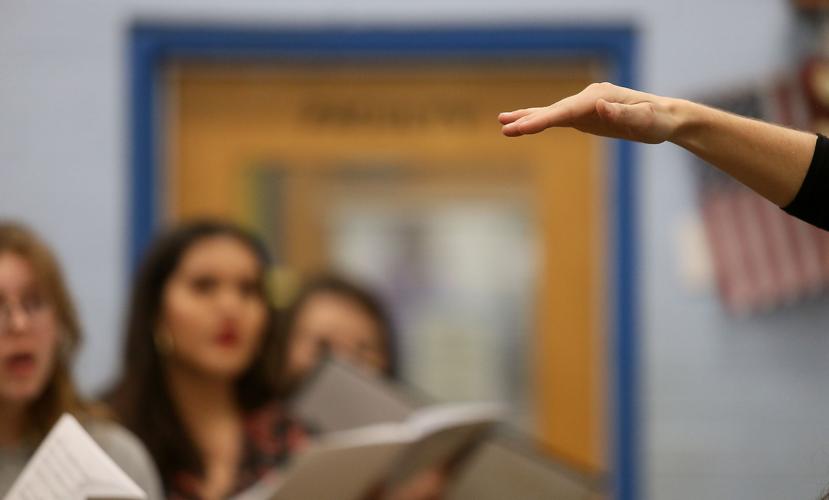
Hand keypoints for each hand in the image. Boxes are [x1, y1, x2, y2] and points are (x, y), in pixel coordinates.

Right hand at [499, 82, 680, 143]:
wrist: (666, 117)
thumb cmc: (659, 120)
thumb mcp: (646, 121)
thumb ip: (623, 114)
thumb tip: (599, 106)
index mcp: (599, 98)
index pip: (566, 111)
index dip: (543, 120)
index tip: (524, 128)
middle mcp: (589, 98)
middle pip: (553, 110)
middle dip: (528, 120)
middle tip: (503, 127)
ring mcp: (585, 105)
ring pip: (552, 112)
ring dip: (527, 118)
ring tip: (502, 122)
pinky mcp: (585, 115)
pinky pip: (558, 119)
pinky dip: (540, 121)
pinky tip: (524, 125)